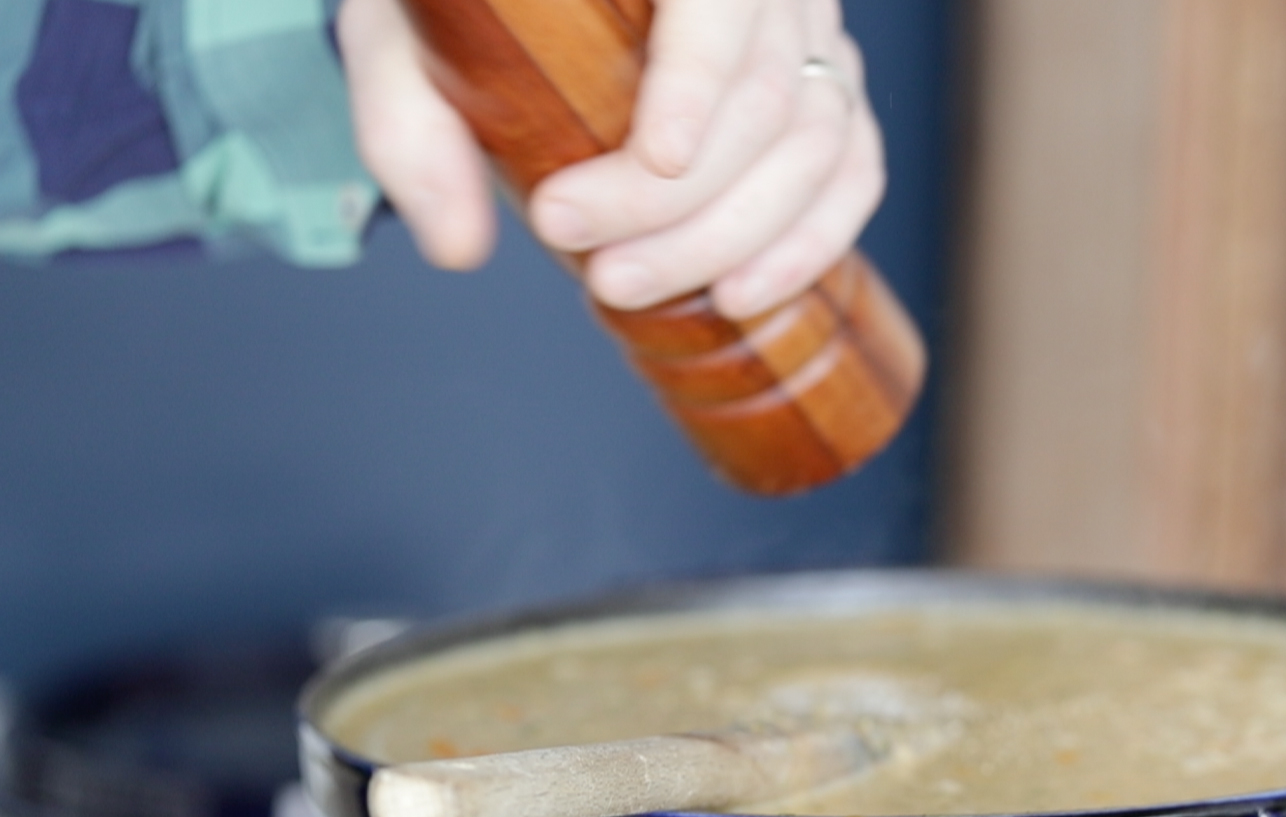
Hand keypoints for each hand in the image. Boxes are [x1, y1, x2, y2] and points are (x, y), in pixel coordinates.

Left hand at [336, 0, 885, 319]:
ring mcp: (806, 29)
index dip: (701, 76)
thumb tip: (458, 243)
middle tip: (583, 258)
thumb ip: (411, 125)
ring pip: (815, 140)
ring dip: (731, 238)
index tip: (660, 160)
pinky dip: (808, 241)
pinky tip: (740, 293)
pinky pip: (853, 168)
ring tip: (628, 286)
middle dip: (680, 201)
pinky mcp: (824, 87)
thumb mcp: (405, 37)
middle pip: (763, 89)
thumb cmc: (469, 6)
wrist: (518, 1)